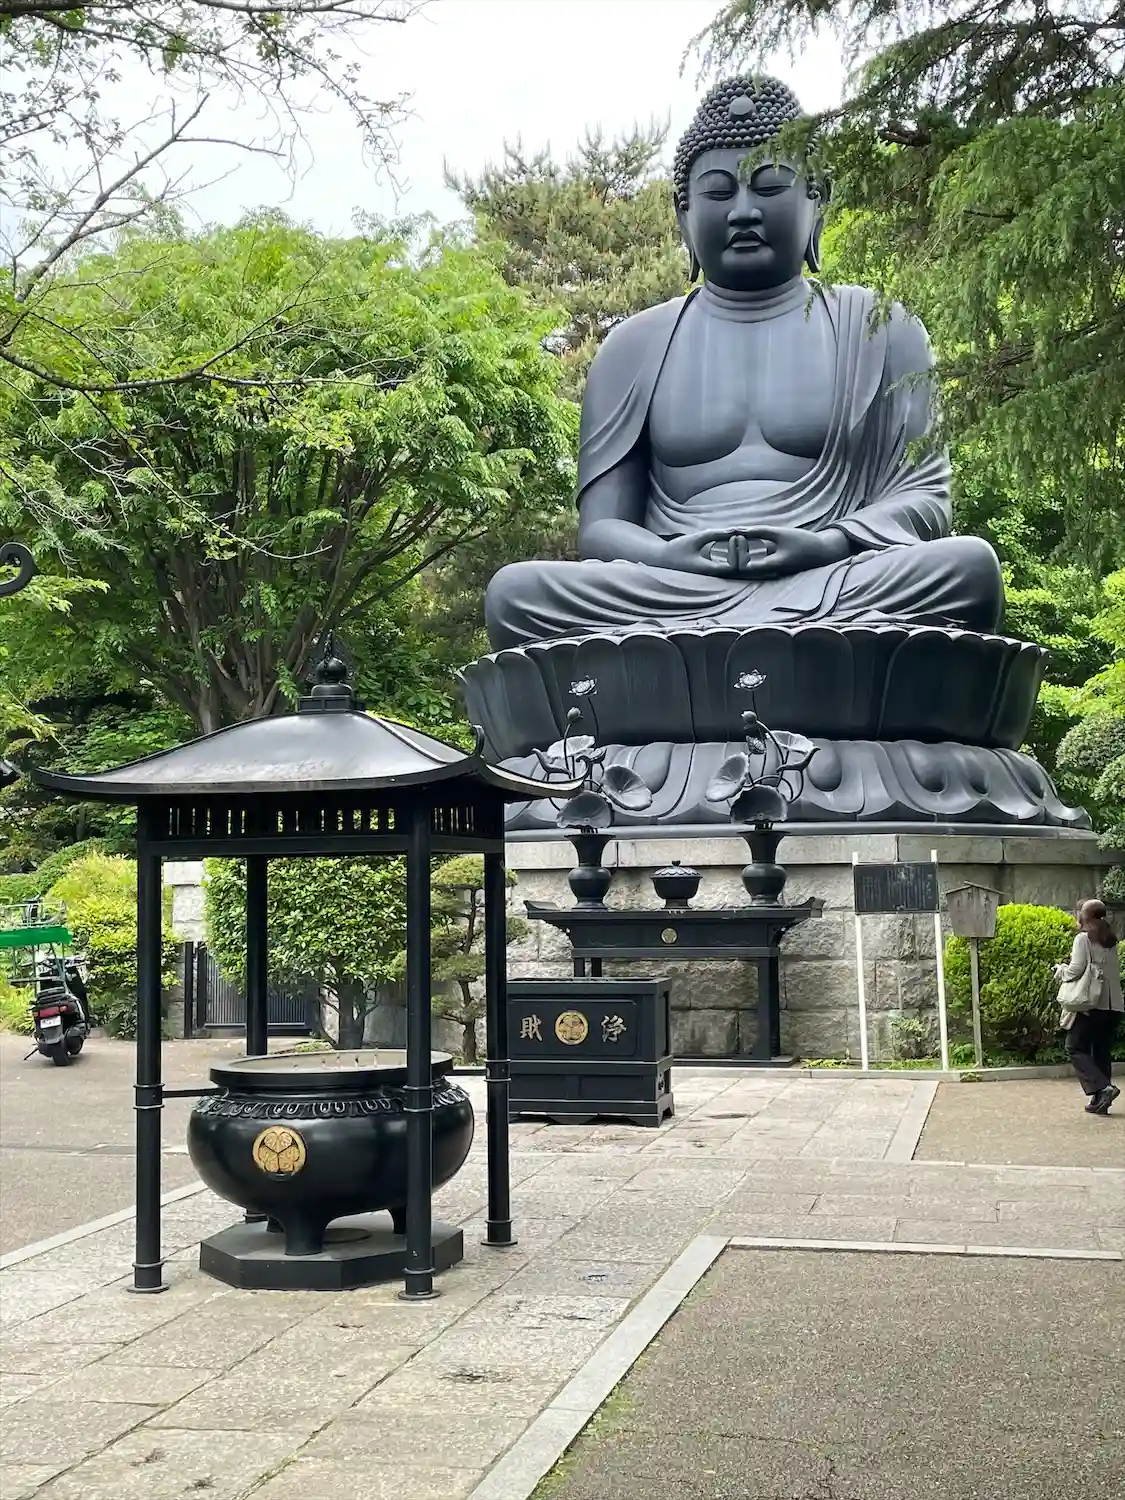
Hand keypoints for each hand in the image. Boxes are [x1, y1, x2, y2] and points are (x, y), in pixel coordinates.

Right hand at [658, 530, 744, 576]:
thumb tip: (735, 530)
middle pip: (739, 568)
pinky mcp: (713, 570)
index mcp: (710, 570)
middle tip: (742, 534)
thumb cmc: (677, 549)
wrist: (663, 559)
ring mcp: (714, 574)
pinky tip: (735, 540)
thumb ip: (716, 534)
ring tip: (741, 536)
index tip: (735, 535)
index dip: (738, 550)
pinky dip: (735, 553)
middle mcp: (715, 576)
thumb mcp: (697, 539)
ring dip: (741, 551)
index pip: (734, 565)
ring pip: (736, 567)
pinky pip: (730, 564)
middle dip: (743, 550)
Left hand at [734, 526, 849, 579]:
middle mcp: (767, 574)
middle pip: (740, 569)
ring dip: (736, 553)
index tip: (729, 538)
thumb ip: (759, 532)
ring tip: (728, 537)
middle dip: (730, 553)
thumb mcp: (780, 533)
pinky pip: (752, 563)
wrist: (821, 552)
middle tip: (724, 536)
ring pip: (745, 567)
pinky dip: (744, 553)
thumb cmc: (803, 542)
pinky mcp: (770, 569)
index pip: (742, 565)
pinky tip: (740, 540)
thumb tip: (738, 529)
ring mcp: (769, 573)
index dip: (732, 552)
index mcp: (770, 567)